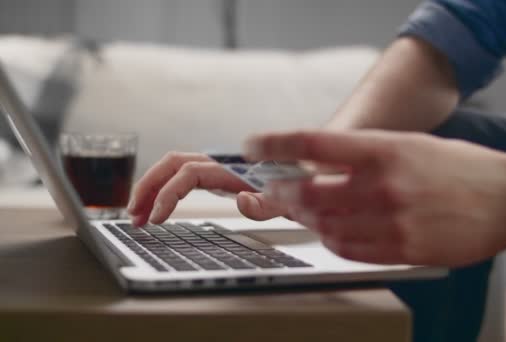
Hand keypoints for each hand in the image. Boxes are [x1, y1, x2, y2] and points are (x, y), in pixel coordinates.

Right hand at [127, 152, 287, 225]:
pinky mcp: (219, 177)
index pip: (190, 172)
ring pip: (175, 168)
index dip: (168, 193)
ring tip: (137, 216)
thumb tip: (240, 200)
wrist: (313, 176)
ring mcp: (219, 168)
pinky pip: (184, 177)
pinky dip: (166, 190)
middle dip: (148, 186)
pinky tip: (159, 209)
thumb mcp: (291, 200)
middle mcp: (223, 163)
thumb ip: (269, 203)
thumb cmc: (302, 187)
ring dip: (151, 188)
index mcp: (235, 168)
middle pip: (173, 163)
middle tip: (133, 215)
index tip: (156, 218)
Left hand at [245, 130, 505, 266]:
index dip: (275, 144)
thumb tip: (317, 164)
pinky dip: (331, 240)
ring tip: (303, 210)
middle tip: (274, 188)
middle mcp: (386, 185)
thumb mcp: (410, 144)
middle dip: (282, 191)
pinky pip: (349, 250)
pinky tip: (331, 231)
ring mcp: (395, 222)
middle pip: (309, 192)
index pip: (314, 143)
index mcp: (387, 150)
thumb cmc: (460, 167)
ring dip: (306, 218)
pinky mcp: (405, 250)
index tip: (254, 145)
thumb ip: (364, 155)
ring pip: (325, 225)